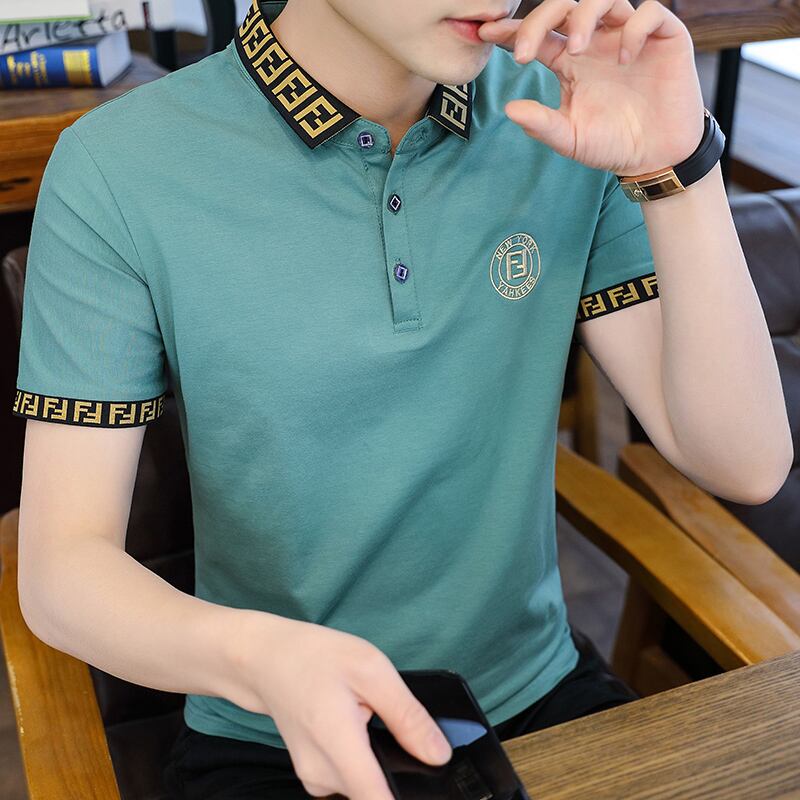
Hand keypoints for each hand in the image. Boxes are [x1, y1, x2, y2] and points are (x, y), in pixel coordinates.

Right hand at [233, 613, 451, 798]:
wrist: (266, 659)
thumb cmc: (315, 657)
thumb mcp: (370, 669)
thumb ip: (407, 716)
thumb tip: (439, 755)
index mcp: (338, 746)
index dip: (409, 795)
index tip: (427, 780)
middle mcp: (323, 776)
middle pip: (378, 792)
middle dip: (399, 766)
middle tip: (391, 722)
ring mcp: (316, 781)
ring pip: (366, 785)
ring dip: (379, 760)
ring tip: (369, 717)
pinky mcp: (315, 777)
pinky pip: (352, 777)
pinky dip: (363, 757)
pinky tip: (358, 725)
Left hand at [477, 0, 705, 175]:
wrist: (656, 156)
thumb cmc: (611, 145)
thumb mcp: (569, 139)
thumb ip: (541, 124)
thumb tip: (508, 110)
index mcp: (569, 62)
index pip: (539, 34)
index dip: (512, 30)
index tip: (487, 33)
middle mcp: (596, 42)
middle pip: (564, 7)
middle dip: (540, 19)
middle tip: (526, 52)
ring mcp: (627, 36)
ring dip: (584, 17)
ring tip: (576, 51)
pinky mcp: (663, 38)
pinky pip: (649, 13)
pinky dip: (633, 28)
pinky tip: (624, 57)